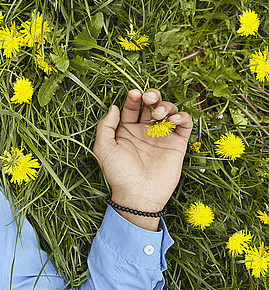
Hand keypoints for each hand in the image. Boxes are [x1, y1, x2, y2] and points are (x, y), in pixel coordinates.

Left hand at [92, 88, 193, 211]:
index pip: (132, 107)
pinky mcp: (177, 144)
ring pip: (168, 111)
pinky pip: (184, 124)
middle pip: (151, 105)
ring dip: (165, 105)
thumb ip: (105, 126)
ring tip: (158, 114)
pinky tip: (173, 119)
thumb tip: (114, 107)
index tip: (134, 94)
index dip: (133, 97)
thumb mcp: (103, 148)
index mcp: (127, 130)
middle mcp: (145, 131)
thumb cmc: (118, 174)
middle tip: (149, 98)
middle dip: (151, 95)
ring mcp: (162, 137)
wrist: (138, 195)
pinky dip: (182, 116)